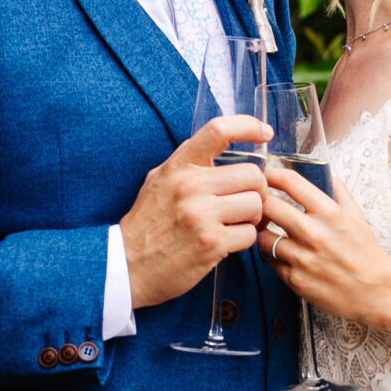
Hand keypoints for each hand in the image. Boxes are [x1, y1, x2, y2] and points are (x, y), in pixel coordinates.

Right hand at [120, 116, 270, 310]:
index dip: (248, 125)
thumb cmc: (147, 224)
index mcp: (178, 166)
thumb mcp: (158, 181)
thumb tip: (222, 148)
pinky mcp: (211, 243)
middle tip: (245, 203)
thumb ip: (188, 164)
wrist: (126, 265)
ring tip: (234, 224)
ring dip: (252, 217)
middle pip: (253, 175)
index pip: (218, 130)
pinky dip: (244, 240)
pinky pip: (250, 234)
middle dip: (256, 191)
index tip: (264, 132)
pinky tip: (227, 242)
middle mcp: (190, 186)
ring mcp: (201, 215)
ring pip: (256, 205)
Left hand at [257, 161, 390, 321]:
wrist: (375, 291)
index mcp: (329, 212)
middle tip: (264, 208)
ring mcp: (302, 257)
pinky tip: (287, 257)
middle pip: (268, 206)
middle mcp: (313, 233)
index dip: (272, 175)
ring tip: (276, 236)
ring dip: (267, 235)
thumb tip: (328, 175)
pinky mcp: (294, 279)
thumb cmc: (366, 254)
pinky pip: (271, 261)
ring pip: (264, 237)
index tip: (266, 175)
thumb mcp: (357, 217)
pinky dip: (276, 258)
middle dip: (263, 205)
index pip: (290, 182)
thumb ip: (339, 193)